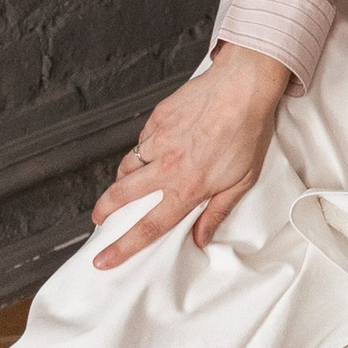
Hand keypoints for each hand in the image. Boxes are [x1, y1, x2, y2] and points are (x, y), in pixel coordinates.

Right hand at [90, 43, 292, 267]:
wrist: (243, 87)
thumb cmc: (248, 132)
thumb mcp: (243, 181)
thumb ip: (218, 212)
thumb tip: (201, 238)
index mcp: (187, 188)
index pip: (148, 227)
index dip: (123, 247)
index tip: (104, 260)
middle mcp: (167, 167)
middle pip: (122, 196)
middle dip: (104, 211)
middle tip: (99, 219)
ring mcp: (159, 141)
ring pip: (126, 167)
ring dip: (120, 180)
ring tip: (122, 186)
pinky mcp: (157, 118)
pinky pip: (141, 140)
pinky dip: (142, 149)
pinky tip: (152, 149)